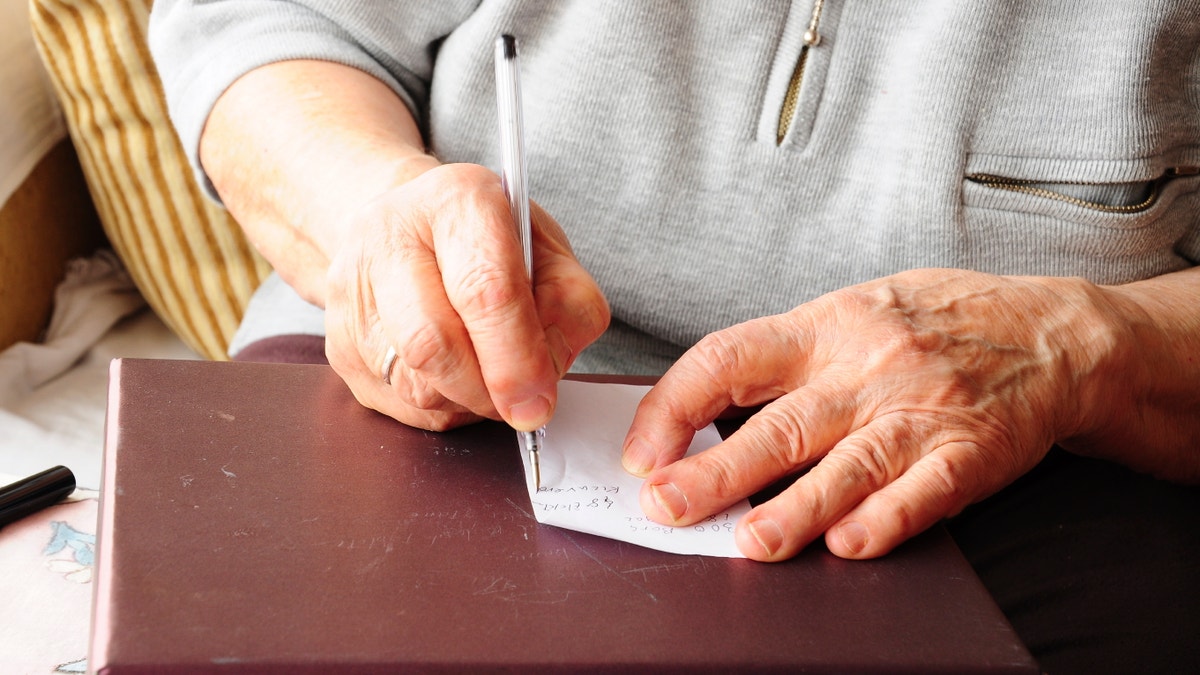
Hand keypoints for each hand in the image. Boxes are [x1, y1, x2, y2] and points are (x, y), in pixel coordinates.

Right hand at [324, 163, 609, 430]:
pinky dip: (444, 406)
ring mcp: (352, 292)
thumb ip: (566, 300)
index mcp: (456, 200)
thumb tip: (547, 371)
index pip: (485, 289)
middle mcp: (390, 236)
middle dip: (487, 390)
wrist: (407, 227)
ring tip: (489, 375)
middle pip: (433, 344)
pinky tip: (457, 377)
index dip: (517, 357)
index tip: (539, 400)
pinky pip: (400, 404)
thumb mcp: (546, 249)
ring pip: (415, 383)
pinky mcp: (338, 345)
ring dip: (467, 400)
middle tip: (522, 405)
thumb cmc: (487, 241)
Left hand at [621, 269, 1118, 560]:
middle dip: (715, 471)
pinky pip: (923, 491)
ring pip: (847, 464)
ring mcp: (918, 413)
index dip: (674, 405)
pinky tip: (849, 543)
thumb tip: (700, 414)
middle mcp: (865, 370)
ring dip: (796, 508)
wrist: (1045, 331)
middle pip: (780, 424)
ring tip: (750, 541)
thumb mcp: (850, 312)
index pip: (729, 359)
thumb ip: (784, 359)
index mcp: (823, 329)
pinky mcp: (968, 454)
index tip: (642, 452)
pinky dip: (885, 518)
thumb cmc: (931, 322)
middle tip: (666, 505)